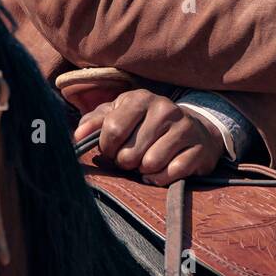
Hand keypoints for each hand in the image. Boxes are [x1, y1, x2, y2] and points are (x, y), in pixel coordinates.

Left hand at [73, 87, 226, 185]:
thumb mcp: (120, 116)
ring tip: (148, 161)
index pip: (112, 129)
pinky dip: (162, 178)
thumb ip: (95, 123)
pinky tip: (164, 168)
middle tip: (133, 157)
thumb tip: (76, 136)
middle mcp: (164, 108)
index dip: (107, 147)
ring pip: (151, 164)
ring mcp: (184, 127)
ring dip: (145, 170)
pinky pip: (172, 173)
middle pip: (130, 152)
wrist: (191, 129)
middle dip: (127, 161)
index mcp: (140, 98)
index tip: (111, 149)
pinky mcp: (199, 148)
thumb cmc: (145, 125)